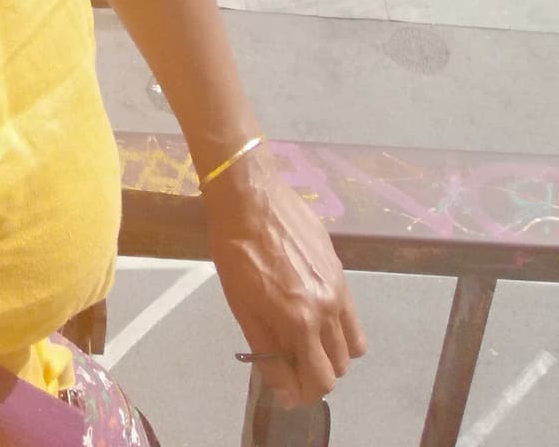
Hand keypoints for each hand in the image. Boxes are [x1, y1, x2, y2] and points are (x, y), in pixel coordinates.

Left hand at [203, 147, 365, 409]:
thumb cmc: (236, 251)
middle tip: (291, 360)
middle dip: (317, 371)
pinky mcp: (341, 267)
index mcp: (302, 322)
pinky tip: (311, 307)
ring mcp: (339, 287)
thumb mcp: (242, 306)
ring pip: (352, 342)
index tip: (290, 390)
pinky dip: (338, 324)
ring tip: (304, 337)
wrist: (250, 196)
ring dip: (332, 351)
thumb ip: (268, 352)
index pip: (320, 379)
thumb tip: (286, 392)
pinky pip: (350, 312)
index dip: (305, 392)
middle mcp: (329, 308)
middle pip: (339, 365)